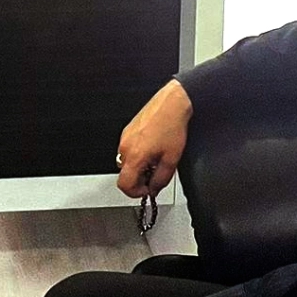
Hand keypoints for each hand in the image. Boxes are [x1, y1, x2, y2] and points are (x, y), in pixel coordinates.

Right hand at [116, 79, 192, 196]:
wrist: (171, 104)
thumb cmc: (171, 126)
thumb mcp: (172, 160)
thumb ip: (161, 179)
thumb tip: (154, 189)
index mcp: (135, 156)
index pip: (124, 185)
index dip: (135, 193)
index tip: (146, 190)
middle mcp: (126, 147)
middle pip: (125, 174)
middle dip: (139, 178)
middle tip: (154, 175)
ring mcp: (125, 137)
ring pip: (126, 162)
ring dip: (138, 167)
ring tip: (155, 160)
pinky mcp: (128, 130)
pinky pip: (128, 149)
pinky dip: (138, 155)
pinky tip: (153, 148)